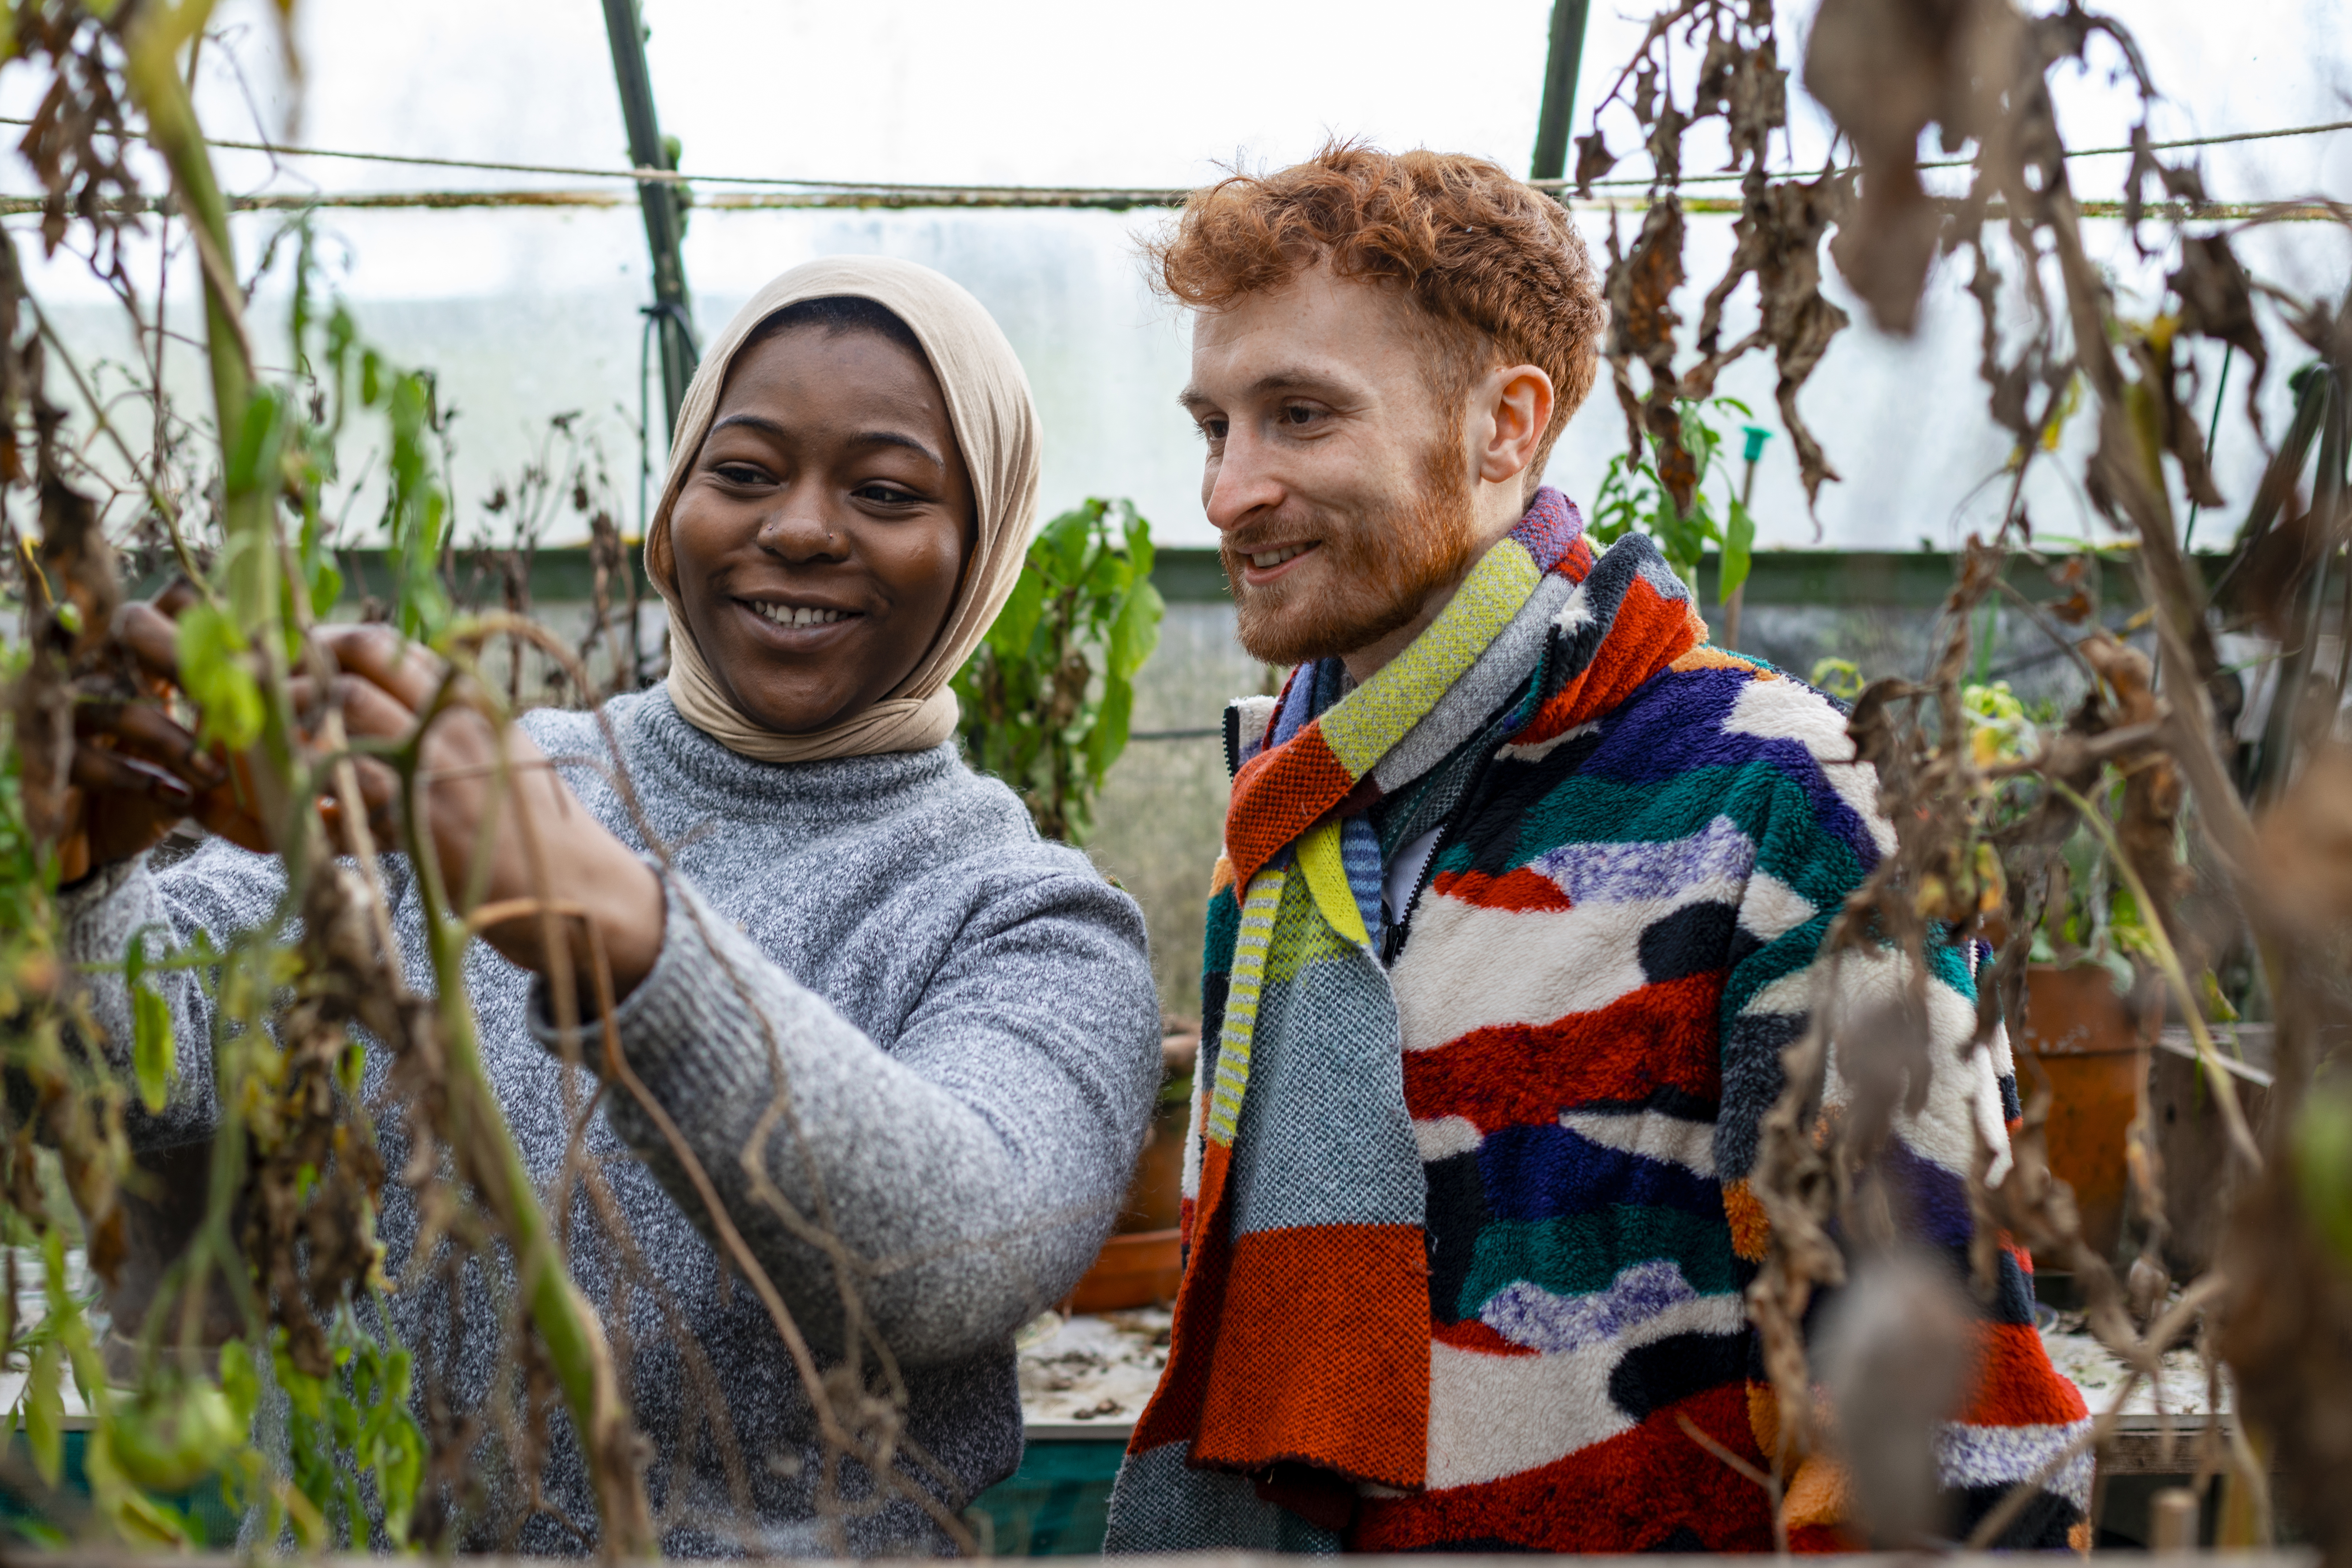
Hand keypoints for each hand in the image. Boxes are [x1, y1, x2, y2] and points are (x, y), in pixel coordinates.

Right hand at [57, 587, 272, 884]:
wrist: (103, 826)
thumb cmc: (170, 771)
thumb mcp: (217, 738)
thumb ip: (254, 714)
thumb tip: (320, 709)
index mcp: (149, 640)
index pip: (180, 600)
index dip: (224, 619)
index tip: (269, 656)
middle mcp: (105, 656)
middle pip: (135, 626)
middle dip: (189, 661)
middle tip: (239, 701)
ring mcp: (72, 699)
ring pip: (119, 703)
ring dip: (173, 741)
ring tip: (214, 774)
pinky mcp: (52, 749)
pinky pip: (87, 757)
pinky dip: (136, 778)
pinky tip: (175, 798)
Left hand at [298, 625, 666, 997]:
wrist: (574, 888)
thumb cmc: (531, 823)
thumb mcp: (501, 750)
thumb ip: (448, 718)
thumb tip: (375, 691)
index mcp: (471, 701)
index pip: (385, 645)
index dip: (325, 641)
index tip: (292, 653)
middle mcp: (453, 725)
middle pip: (351, 676)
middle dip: (292, 683)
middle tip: (260, 701)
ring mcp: (435, 772)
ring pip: (341, 726)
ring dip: (293, 735)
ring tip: (270, 753)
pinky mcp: (419, 825)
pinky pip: (343, 803)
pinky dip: (312, 807)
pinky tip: (304, 816)